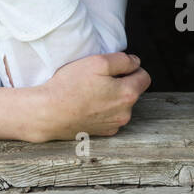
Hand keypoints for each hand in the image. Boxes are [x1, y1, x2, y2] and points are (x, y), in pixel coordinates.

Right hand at [33, 51, 151, 140]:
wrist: (48, 113)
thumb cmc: (71, 85)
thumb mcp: (98, 61)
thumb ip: (122, 60)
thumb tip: (136, 62)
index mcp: (128, 94)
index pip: (144, 76)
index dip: (131, 68)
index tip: (113, 67)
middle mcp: (125, 113)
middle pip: (132, 91)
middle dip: (120, 83)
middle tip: (97, 78)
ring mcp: (114, 125)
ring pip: (120, 105)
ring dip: (111, 97)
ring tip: (89, 92)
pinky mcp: (102, 133)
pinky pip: (109, 117)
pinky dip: (102, 110)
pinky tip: (86, 105)